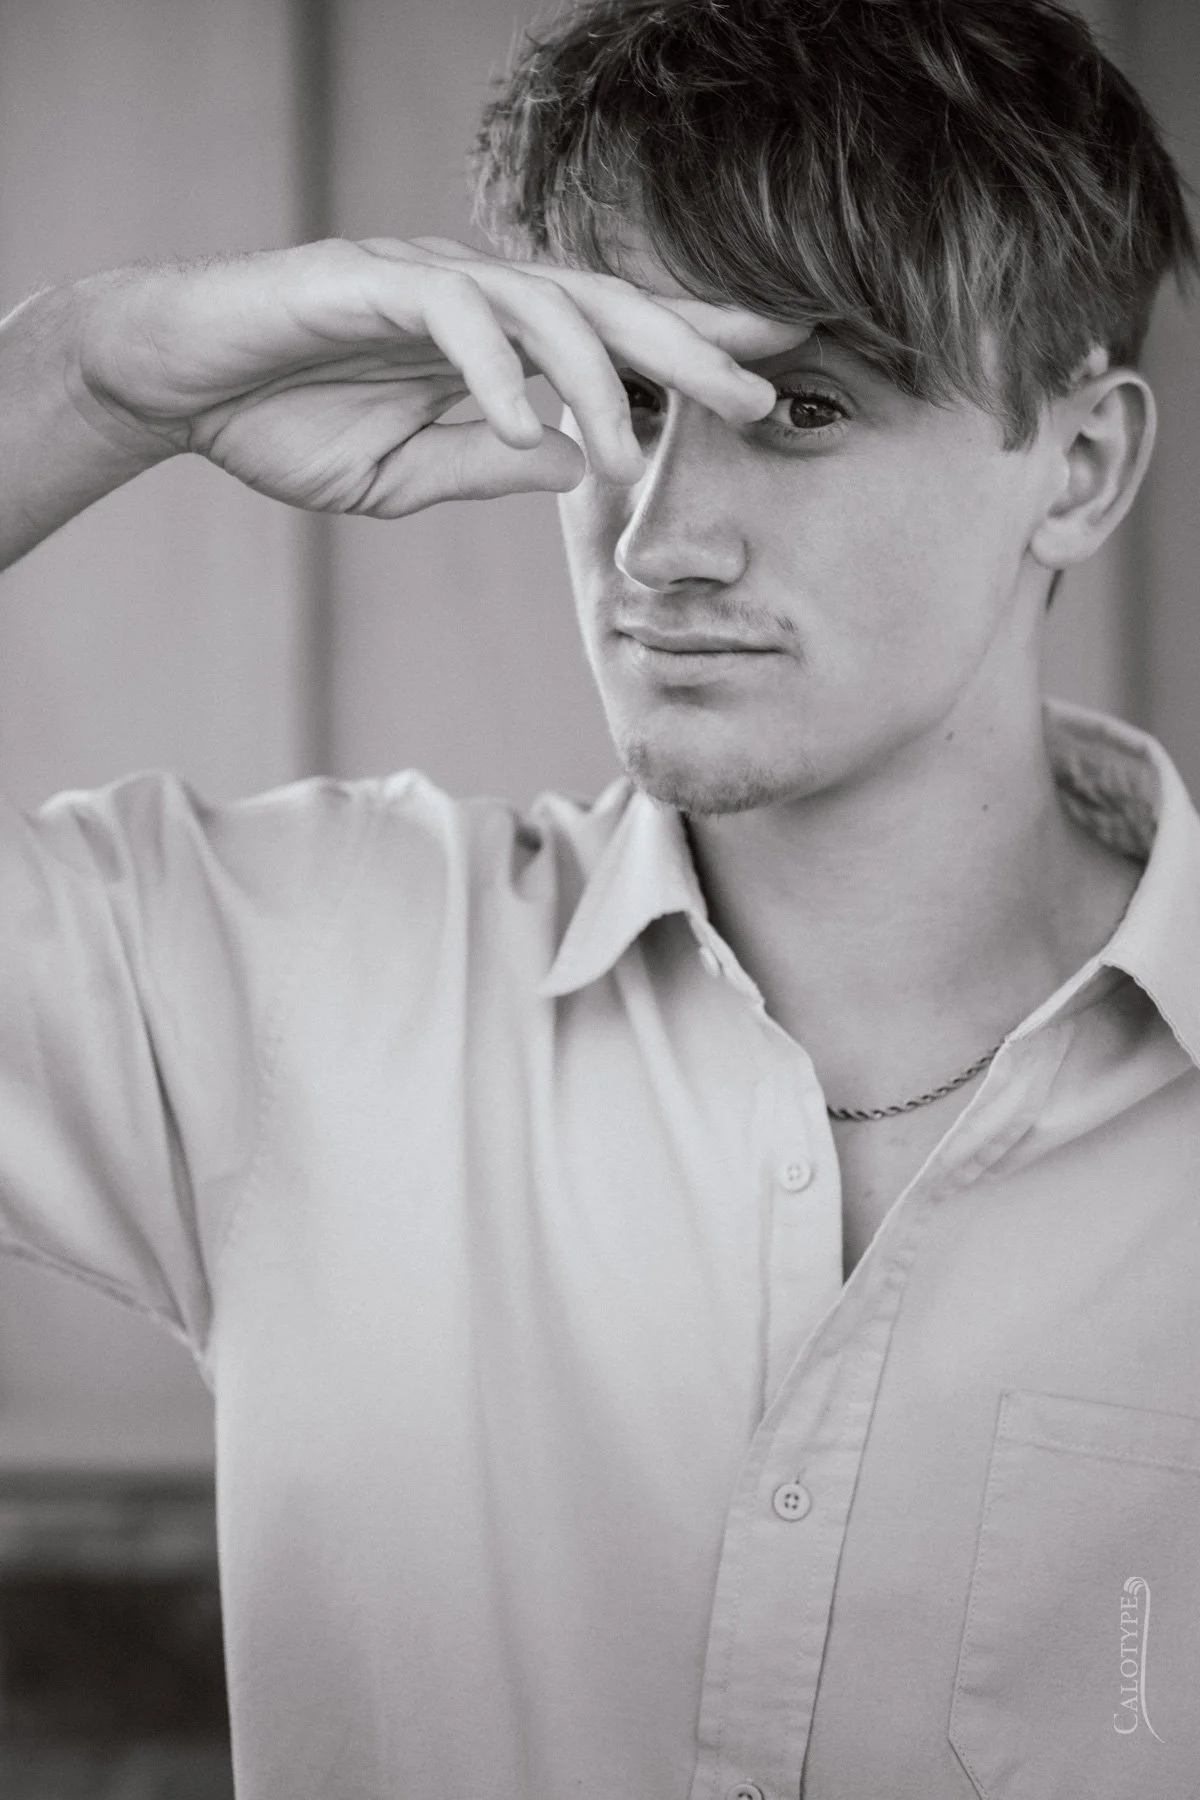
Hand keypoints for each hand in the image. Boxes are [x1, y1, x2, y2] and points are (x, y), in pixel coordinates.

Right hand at [64, 237, 808, 515]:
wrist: (178, 381)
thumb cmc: (286, 419)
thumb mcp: (408, 473)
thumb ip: (492, 464)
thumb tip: (575, 462)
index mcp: (498, 347)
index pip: (614, 341)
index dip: (694, 353)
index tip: (773, 378)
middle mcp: (480, 302)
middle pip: (608, 310)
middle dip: (691, 349)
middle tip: (764, 392)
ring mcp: (427, 282)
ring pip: (541, 308)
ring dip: (593, 382)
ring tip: (623, 458)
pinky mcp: (368, 278)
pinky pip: (450, 313)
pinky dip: (491, 368)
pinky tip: (522, 418)